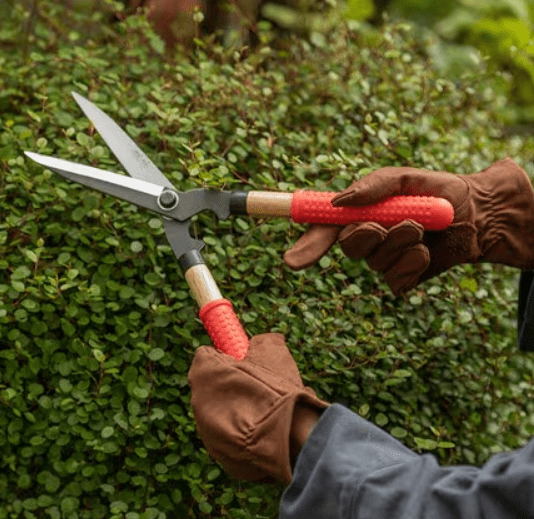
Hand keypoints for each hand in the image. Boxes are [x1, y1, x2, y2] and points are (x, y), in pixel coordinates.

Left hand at [188, 333, 326, 483]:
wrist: (288, 436)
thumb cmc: (277, 390)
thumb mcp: (272, 352)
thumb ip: (261, 342)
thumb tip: (266, 340)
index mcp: (204, 373)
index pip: (205, 357)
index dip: (226, 358)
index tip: (243, 361)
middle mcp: (198, 403)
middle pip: (212, 387)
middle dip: (231, 385)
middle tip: (257, 385)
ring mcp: (206, 433)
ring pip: (222, 414)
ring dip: (238, 410)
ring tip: (265, 410)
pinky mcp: (220, 456)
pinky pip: (231, 438)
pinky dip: (244, 433)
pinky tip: (264, 430)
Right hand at [285, 158, 533, 294]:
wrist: (477, 215)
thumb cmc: (439, 191)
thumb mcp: (404, 179)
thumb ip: (371, 187)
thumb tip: (338, 202)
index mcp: (360, 214)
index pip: (324, 231)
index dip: (306, 245)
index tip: (291, 261)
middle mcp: (367, 239)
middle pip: (348, 248)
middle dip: (368, 235)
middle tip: (391, 223)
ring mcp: (384, 261)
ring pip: (376, 262)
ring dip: (400, 243)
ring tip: (421, 229)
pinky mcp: (403, 279)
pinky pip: (396, 278)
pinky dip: (413, 262)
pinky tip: (427, 251)